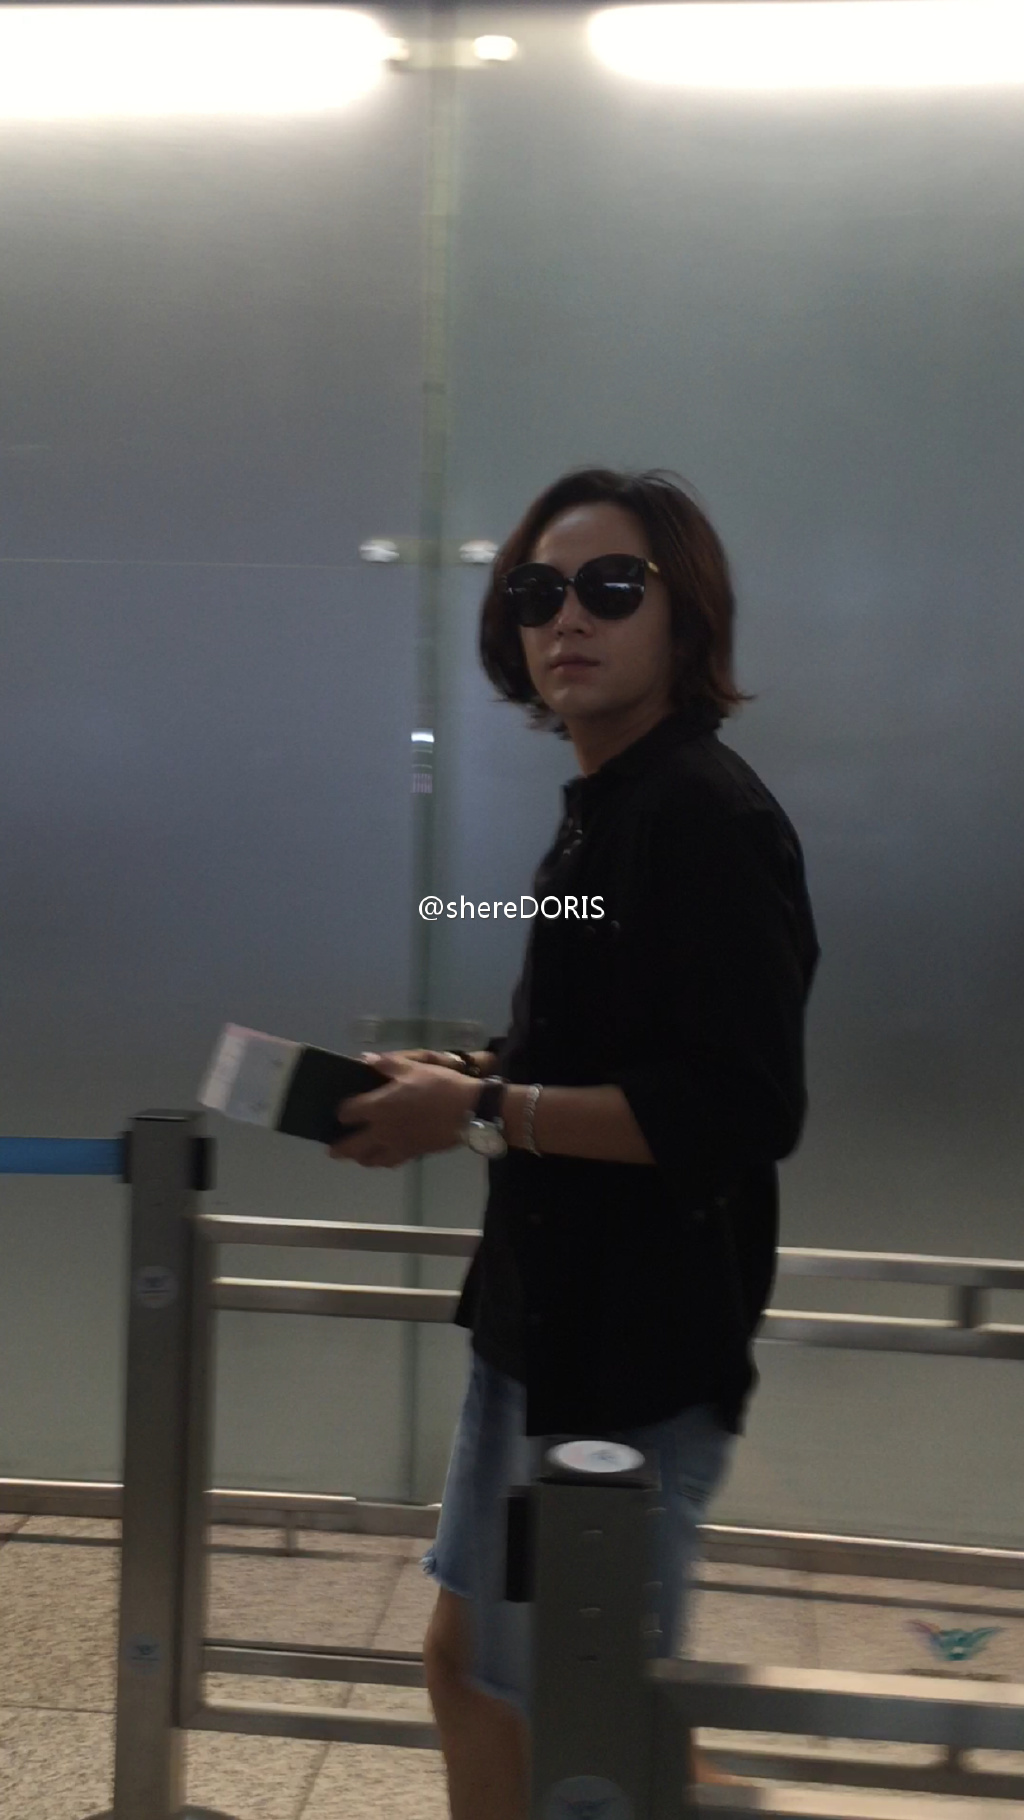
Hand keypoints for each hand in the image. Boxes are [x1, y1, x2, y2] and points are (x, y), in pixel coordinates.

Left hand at [326, 1050, 478, 1167]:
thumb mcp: (412, 1066)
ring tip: (359, 1153)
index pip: (347, 1113)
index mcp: (378, 1107)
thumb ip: (385, 1064)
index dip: (341, 1112)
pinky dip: (382, 1160)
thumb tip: (364, 1060)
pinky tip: (384, 1154)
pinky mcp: (412, 1154)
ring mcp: (397, 1145)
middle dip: (339, 1148)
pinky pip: (390, 1162)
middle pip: (351, 1146)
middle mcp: (382, 1130)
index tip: (342, 1110)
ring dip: (360, 1157)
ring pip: (370, 1160)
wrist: (468, 1110)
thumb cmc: (439, 1085)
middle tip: (333, 1149)